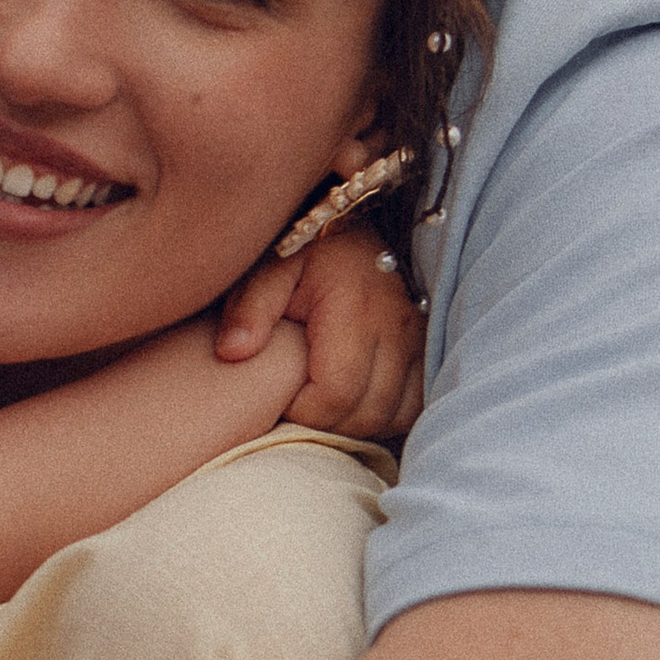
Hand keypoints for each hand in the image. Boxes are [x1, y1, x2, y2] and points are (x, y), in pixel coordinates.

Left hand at [218, 223, 424, 439]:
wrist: (355, 235)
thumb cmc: (305, 255)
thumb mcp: (269, 270)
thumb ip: (249, 310)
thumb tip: (232, 353)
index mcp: (353, 309)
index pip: (335, 393)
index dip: (304, 410)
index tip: (282, 396)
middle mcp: (395, 328)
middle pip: (367, 413)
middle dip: (327, 423)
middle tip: (299, 405)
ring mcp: (418, 341)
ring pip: (394, 416)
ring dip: (357, 423)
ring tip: (324, 404)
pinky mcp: (428, 350)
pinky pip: (414, 406)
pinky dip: (385, 416)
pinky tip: (355, 403)